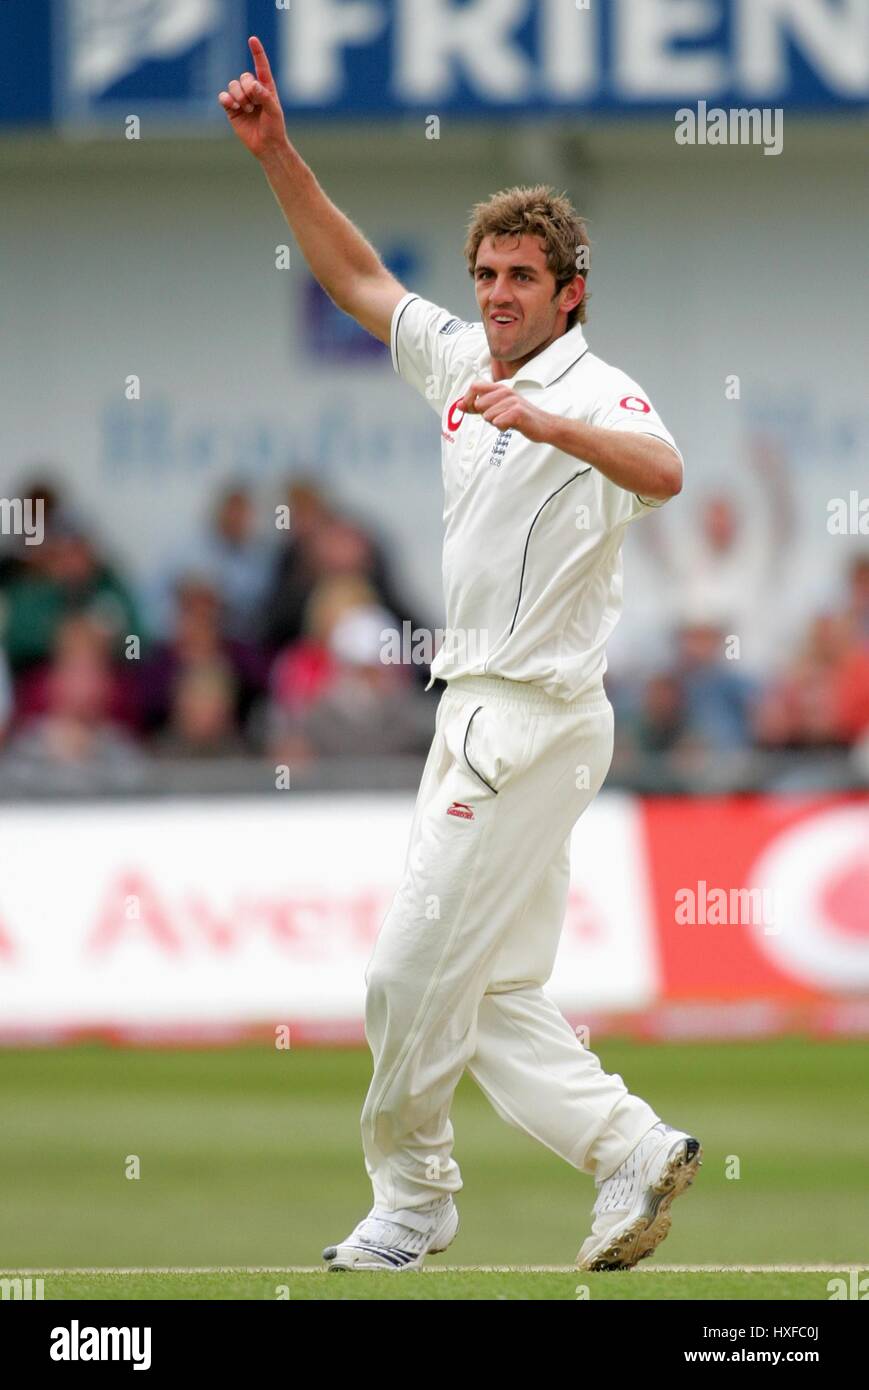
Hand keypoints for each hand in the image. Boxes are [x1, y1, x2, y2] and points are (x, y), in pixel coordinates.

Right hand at [218, 35, 286, 159]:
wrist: (266, 146)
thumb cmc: (274, 128)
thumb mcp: (274, 111)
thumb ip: (265, 96)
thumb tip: (252, 84)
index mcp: (266, 87)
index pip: (261, 66)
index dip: (256, 52)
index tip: (252, 39)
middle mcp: (252, 90)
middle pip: (243, 77)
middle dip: (247, 89)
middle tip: (254, 104)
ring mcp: (241, 99)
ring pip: (232, 85)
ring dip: (239, 96)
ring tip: (246, 109)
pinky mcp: (231, 109)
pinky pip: (223, 97)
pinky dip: (226, 99)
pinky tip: (233, 105)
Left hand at [461, 381, 554, 443]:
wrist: (543, 425)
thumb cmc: (519, 417)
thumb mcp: (497, 409)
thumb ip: (477, 406)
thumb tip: (458, 405)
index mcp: (500, 388)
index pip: (474, 386)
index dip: (468, 399)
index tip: (469, 409)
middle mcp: (506, 391)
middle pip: (479, 404)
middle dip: (484, 415)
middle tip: (499, 417)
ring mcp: (512, 401)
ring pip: (487, 416)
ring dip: (495, 423)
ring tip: (507, 421)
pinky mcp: (517, 412)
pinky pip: (497, 423)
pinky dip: (502, 428)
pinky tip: (512, 426)